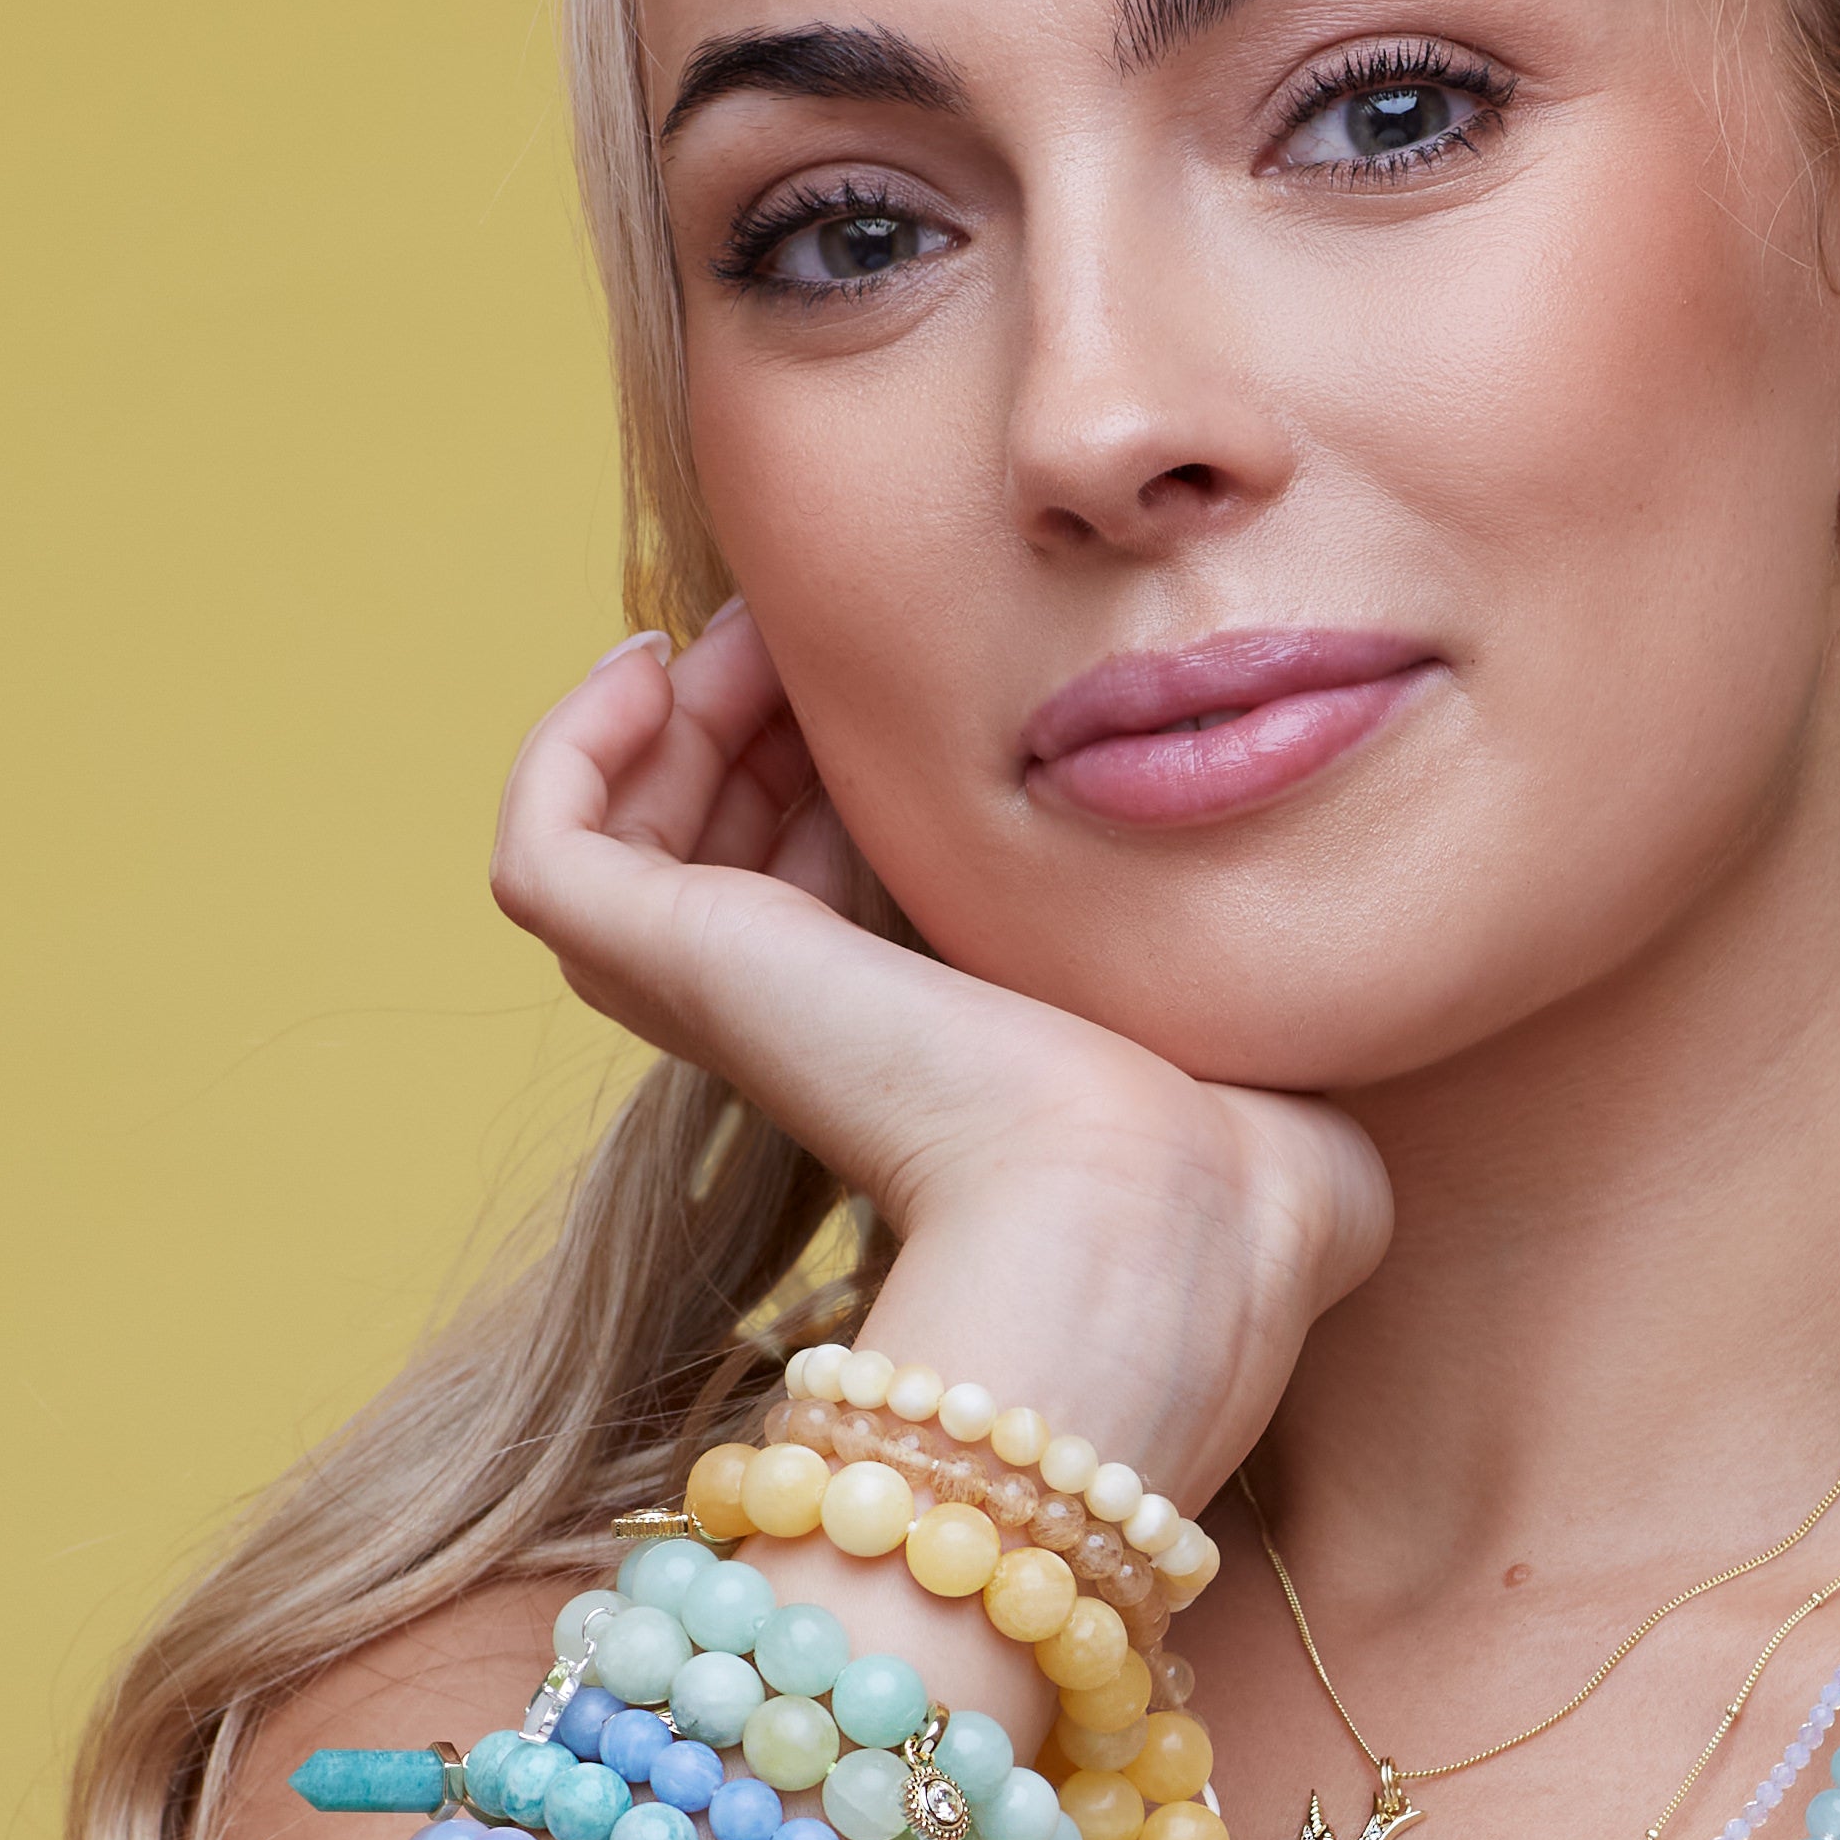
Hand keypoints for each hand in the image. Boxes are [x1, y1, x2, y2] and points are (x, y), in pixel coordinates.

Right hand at [493, 608, 1388, 1498]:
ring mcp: (733, 1004)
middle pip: (720, 846)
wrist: (1159, 1208)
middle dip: (765, 713)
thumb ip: (1242, 978)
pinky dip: (571, 741)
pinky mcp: (677, 970)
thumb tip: (1295, 978)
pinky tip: (656, 663)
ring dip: (687, 707)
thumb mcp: (1240, 1016)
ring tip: (759, 635)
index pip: (834, 885)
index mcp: (938, 1046)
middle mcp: (818, 1031)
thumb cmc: (1235, 1160)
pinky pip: (543, 847)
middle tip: (821, 631)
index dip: (846, 763)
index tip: (912, 681)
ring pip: (628, 836)